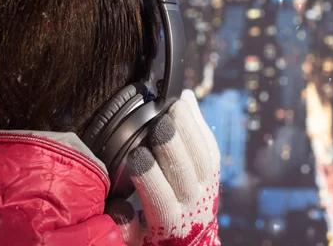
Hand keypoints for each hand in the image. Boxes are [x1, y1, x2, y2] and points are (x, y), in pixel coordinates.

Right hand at [106, 93, 220, 245]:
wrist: (193, 241)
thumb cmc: (156, 237)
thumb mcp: (135, 241)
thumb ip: (122, 226)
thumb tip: (117, 209)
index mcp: (169, 222)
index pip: (161, 198)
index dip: (149, 176)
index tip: (136, 155)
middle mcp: (192, 202)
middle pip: (184, 170)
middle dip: (172, 145)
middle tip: (159, 122)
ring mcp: (207, 184)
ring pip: (201, 153)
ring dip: (189, 128)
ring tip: (176, 104)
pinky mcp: (215, 171)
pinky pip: (210, 145)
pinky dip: (199, 122)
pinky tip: (187, 101)